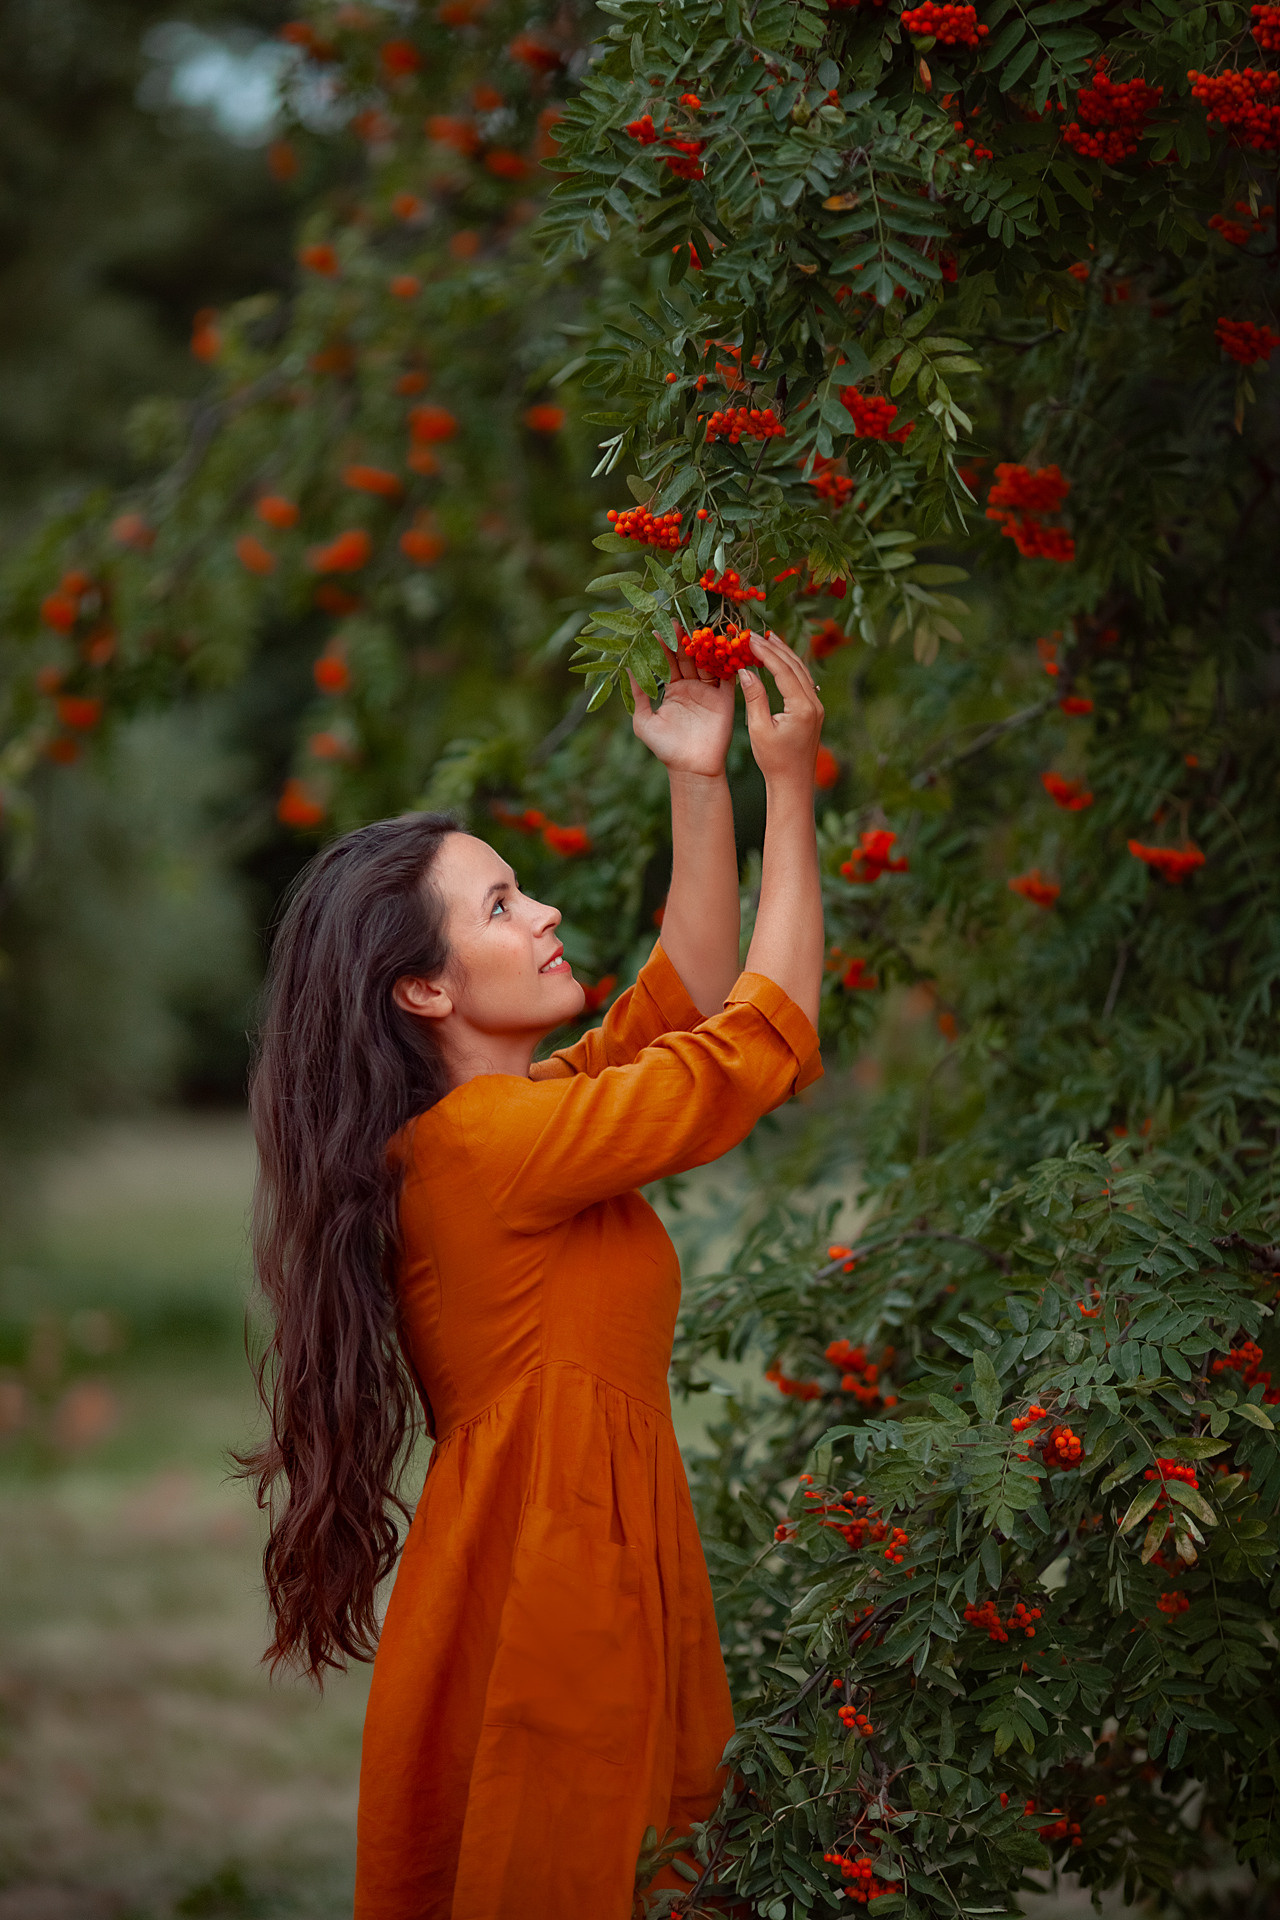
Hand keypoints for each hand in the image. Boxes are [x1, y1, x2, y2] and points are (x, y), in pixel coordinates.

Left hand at [629, 641, 733, 778]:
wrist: (692, 768)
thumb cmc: (665, 748)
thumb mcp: (644, 721)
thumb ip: (638, 694)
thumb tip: (625, 668)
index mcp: (673, 690)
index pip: (667, 662)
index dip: (662, 646)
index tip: (655, 629)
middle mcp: (691, 687)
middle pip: (687, 657)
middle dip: (682, 640)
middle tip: (676, 621)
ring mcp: (710, 691)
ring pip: (707, 662)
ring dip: (703, 646)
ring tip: (697, 629)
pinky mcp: (725, 699)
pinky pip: (728, 677)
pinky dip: (727, 662)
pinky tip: (723, 645)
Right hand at [738, 630, 824, 785]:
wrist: (793, 783)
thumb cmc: (773, 761)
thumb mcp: (759, 729)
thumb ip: (754, 697)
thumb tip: (745, 670)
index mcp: (802, 707)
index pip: (783, 671)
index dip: (765, 653)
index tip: (749, 639)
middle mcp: (814, 703)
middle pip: (795, 666)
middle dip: (775, 648)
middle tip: (756, 634)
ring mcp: (817, 706)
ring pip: (802, 671)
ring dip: (784, 654)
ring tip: (768, 639)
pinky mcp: (814, 711)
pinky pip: (803, 681)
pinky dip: (790, 667)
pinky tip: (780, 660)